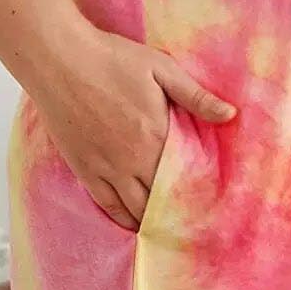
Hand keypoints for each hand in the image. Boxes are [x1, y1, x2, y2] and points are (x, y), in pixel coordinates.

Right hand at [26, 18, 236, 231]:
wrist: (59, 60)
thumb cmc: (112, 59)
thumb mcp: (161, 69)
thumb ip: (195, 96)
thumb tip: (231, 114)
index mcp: (156, 134)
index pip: (186, 175)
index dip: (200, 191)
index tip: (215, 204)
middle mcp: (133, 158)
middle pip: (163, 197)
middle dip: (180, 211)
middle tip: (197, 223)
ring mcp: (106, 167)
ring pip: (136, 208)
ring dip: (154, 220)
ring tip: (171, 230)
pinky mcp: (84, 169)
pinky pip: (107, 205)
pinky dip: (123, 219)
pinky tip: (135, 225)